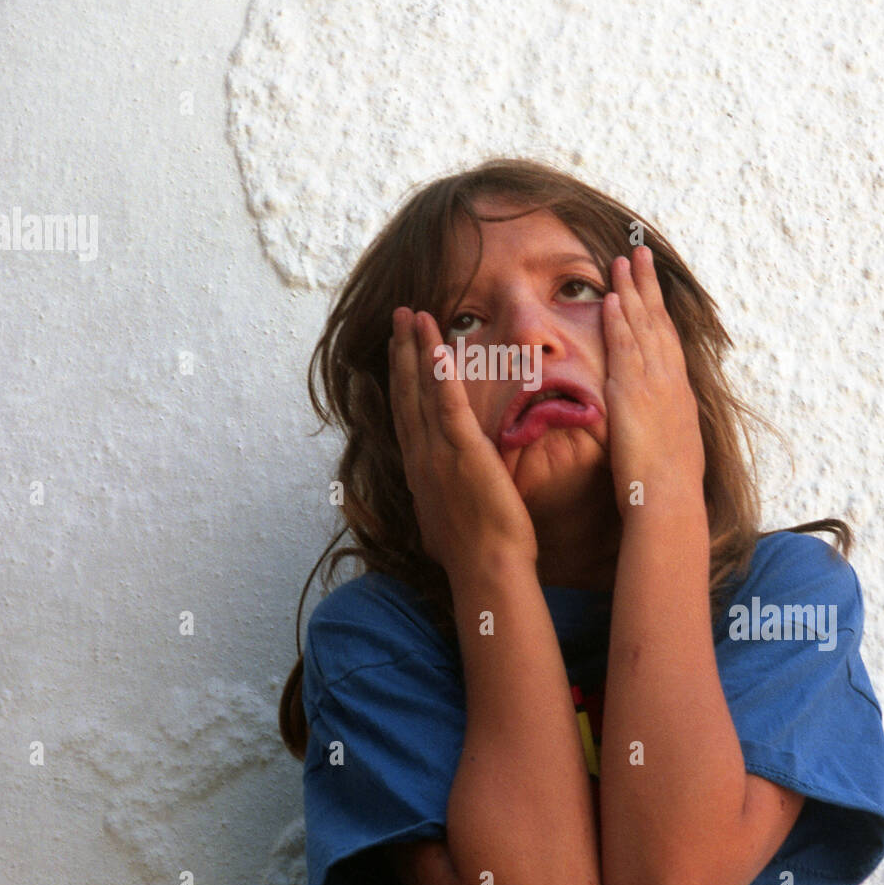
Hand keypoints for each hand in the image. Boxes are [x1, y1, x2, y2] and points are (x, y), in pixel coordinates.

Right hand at [388, 307, 538, 574]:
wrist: (486, 570)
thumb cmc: (474, 555)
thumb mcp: (445, 523)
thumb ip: (440, 499)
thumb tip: (436, 499)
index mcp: (419, 470)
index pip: (405, 414)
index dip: (400, 378)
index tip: (398, 350)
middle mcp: (420, 456)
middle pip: (405, 392)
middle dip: (400, 350)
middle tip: (399, 315)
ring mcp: (437, 452)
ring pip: (420, 390)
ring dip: (416, 347)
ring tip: (413, 314)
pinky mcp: (462, 451)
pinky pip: (447, 403)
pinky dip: (439, 372)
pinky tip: (437, 344)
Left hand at [602, 245, 705, 514]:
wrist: (670, 498)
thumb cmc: (668, 485)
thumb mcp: (671, 446)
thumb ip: (660, 424)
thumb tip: (656, 421)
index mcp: (679, 391)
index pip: (667, 338)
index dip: (658, 308)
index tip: (651, 284)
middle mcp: (670, 379)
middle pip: (658, 320)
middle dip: (647, 285)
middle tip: (638, 253)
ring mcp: (654, 381)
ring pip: (641, 325)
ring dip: (630, 290)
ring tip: (622, 260)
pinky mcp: (633, 391)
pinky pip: (624, 346)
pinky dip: (618, 319)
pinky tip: (608, 297)